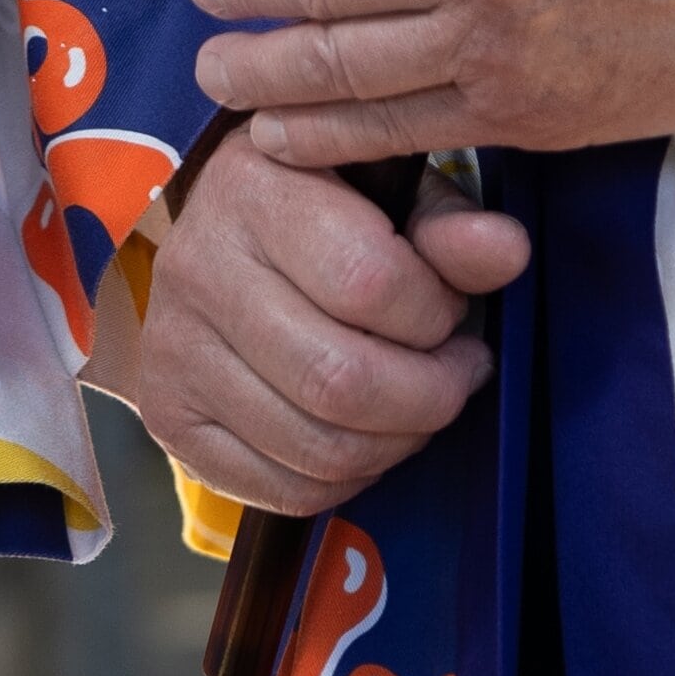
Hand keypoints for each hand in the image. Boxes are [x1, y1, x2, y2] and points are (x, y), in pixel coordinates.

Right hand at [97, 134, 525, 515]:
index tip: (450, 313)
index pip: (368, 282)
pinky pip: (281, 489)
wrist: (228, 240)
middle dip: (427, 396)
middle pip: (338, 380)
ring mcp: (171, 346)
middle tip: (453, 375)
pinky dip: (347, 479)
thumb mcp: (396, 196)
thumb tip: (506, 251)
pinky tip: (364, 436)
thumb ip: (451, 227)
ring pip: (314, 446)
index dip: (434, 316)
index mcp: (253, 187)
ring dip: (395, 443)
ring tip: (415, 405)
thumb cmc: (331, 212)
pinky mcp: (168, 414)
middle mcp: (196, 265)